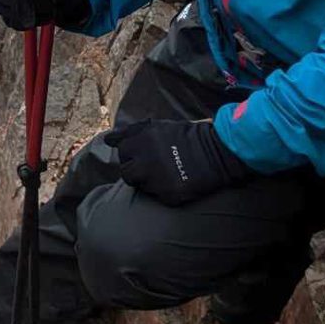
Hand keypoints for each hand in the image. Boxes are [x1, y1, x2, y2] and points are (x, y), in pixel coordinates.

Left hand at [106, 116, 250, 205]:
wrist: (216, 152)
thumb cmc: (185, 136)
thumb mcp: (157, 127)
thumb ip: (130, 133)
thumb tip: (107, 140)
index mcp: (140, 141)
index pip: (121, 150)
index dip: (131, 152)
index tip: (142, 153)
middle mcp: (143, 161)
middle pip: (126, 171)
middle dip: (136, 168)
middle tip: (153, 166)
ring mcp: (155, 180)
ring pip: (139, 185)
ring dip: (147, 181)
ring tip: (165, 174)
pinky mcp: (167, 196)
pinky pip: (157, 197)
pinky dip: (163, 191)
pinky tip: (176, 181)